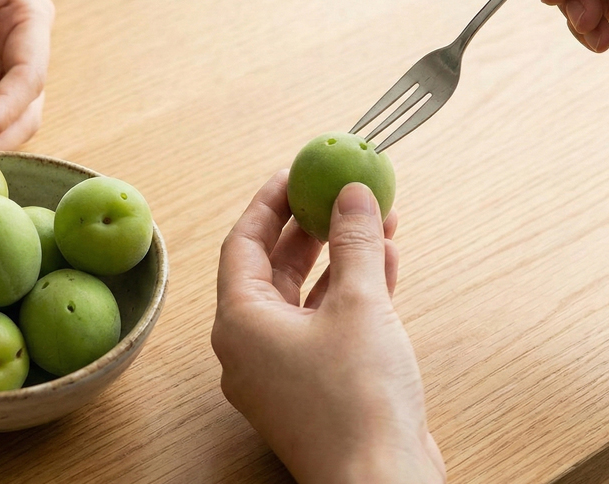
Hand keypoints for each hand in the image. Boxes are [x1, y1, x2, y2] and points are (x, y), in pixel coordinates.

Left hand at [212, 171, 444, 483]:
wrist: (380, 481)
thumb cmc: (358, 399)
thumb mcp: (359, 305)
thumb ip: (354, 243)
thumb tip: (353, 192)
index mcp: (239, 322)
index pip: (242, 244)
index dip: (268, 204)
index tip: (293, 173)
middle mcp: (251, 346)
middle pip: (274, 269)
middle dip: (311, 228)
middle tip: (337, 192)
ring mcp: (282, 370)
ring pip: (306, 297)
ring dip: (340, 258)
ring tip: (375, 219)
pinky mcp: (314, 387)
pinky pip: (325, 326)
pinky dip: (351, 295)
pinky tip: (385, 263)